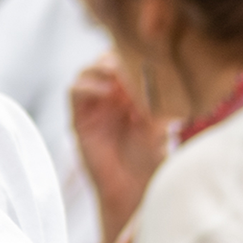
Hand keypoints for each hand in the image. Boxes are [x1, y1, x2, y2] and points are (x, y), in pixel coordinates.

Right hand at [71, 58, 167, 242]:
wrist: (132, 187)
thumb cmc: (150, 158)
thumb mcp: (161, 126)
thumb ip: (159, 102)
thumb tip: (167, 78)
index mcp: (133, 90)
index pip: (129, 59)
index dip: (134, 55)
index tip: (147, 58)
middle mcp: (112, 93)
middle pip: (107, 58)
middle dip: (117, 58)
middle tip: (131, 64)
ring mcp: (95, 104)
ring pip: (89, 69)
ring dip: (102, 67)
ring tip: (117, 75)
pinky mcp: (80, 117)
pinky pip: (75, 90)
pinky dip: (88, 85)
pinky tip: (107, 92)